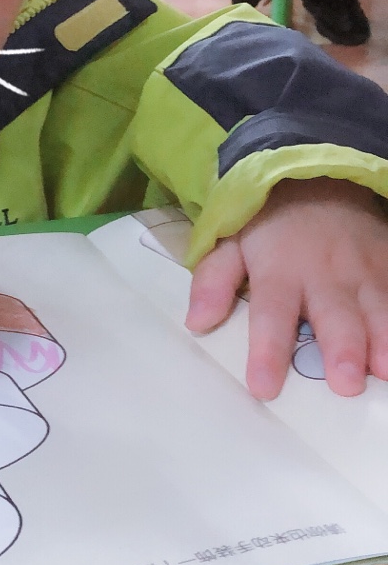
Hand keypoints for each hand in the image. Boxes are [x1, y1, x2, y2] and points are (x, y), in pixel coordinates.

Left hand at [186, 177, 387, 397]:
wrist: (317, 175)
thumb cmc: (269, 223)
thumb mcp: (231, 243)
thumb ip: (214, 282)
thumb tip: (196, 322)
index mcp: (280, 272)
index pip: (271, 315)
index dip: (267, 352)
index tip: (264, 388)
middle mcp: (326, 274)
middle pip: (334, 316)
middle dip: (342, 350)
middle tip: (345, 385)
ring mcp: (364, 270)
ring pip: (378, 309)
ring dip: (384, 341)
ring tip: (384, 372)